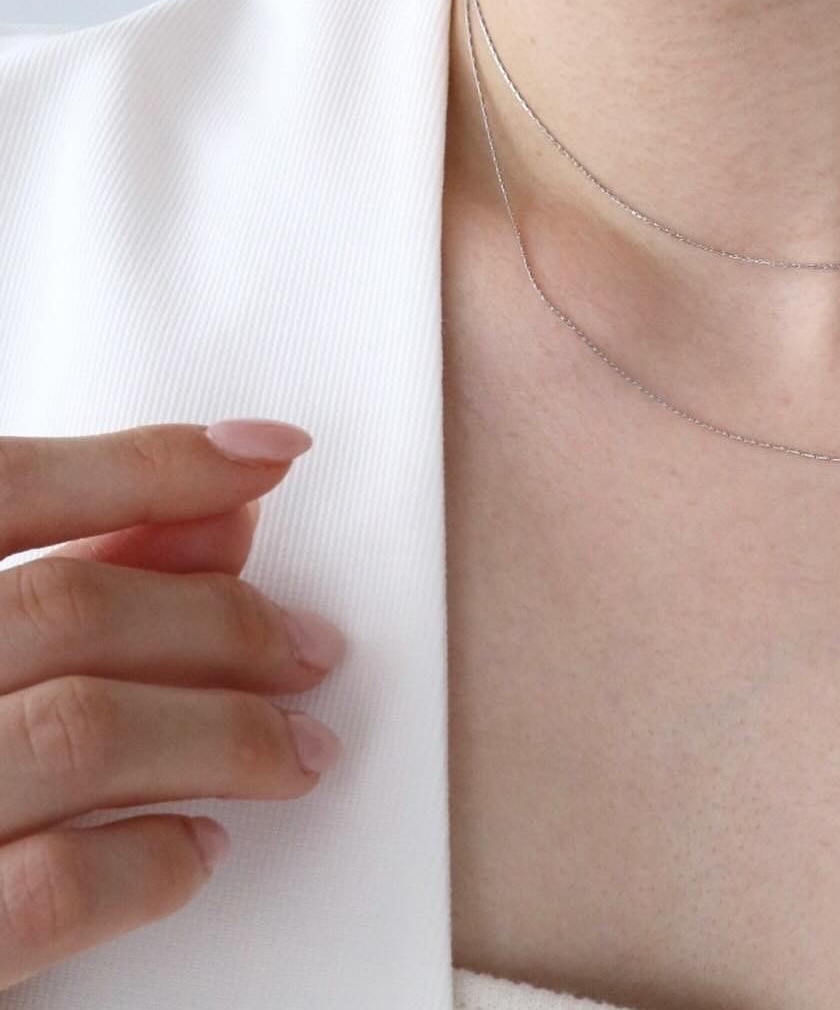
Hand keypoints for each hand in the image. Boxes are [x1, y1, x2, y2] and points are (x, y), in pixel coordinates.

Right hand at [0, 419, 344, 991]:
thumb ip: (77, 570)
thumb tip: (227, 514)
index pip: (5, 486)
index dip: (154, 462)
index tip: (273, 453)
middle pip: (70, 610)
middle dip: (223, 621)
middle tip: (310, 649)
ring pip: (83, 732)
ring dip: (228, 736)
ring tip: (297, 752)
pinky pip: (52, 886)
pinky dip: (152, 859)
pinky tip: (198, 847)